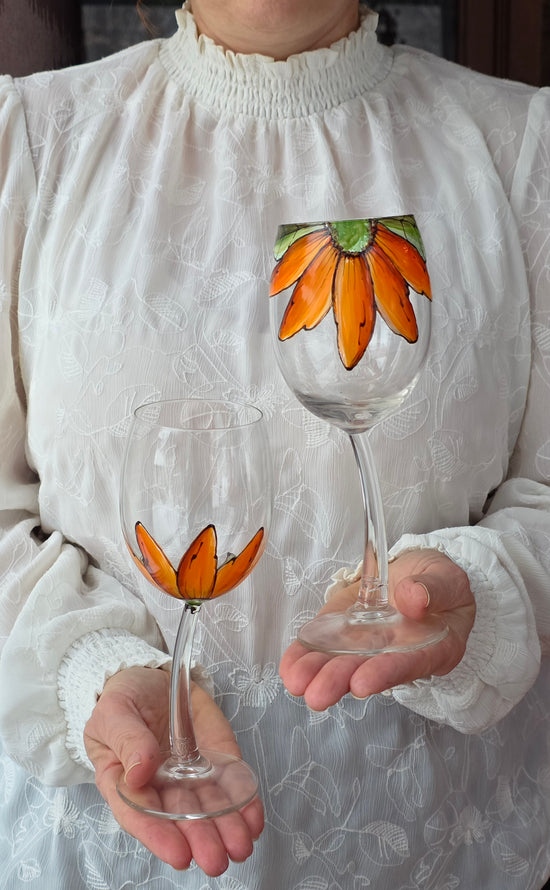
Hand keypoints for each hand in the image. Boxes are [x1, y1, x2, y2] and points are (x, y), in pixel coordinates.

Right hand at [84, 667, 262, 874]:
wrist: (152, 677)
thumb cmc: (124, 699)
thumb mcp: (115, 711)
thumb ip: (126, 739)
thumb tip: (139, 773)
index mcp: (123, 781)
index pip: (138, 814)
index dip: (158, 836)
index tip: (179, 853)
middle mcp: (159, 787)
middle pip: (179, 819)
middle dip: (200, 840)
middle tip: (216, 858)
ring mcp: (190, 775)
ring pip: (209, 809)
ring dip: (227, 829)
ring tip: (241, 845)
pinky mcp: (216, 759)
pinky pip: (231, 786)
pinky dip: (244, 804)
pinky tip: (254, 819)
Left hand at [280, 549, 475, 709]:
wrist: (419, 573)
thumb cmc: (440, 581)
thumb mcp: (448, 578)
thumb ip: (434, 589)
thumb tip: (413, 599)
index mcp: (433, 648)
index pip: (409, 664)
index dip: (384, 674)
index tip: (361, 683)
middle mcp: (396, 655)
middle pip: (367, 672)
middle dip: (340, 682)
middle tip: (317, 694)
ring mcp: (367, 646)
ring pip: (342, 664)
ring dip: (317, 674)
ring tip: (296, 682)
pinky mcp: (343, 632)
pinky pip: (323, 647)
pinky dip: (304, 657)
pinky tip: (290, 666)